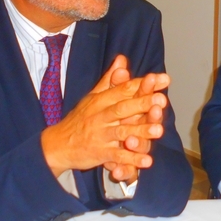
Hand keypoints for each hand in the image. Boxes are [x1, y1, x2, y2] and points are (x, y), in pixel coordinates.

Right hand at [40, 55, 168, 177]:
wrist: (57, 145)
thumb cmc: (79, 119)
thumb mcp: (93, 97)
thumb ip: (110, 79)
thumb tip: (122, 59)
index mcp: (101, 100)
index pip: (124, 89)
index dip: (143, 84)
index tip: (163, 79)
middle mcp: (100, 116)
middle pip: (123, 108)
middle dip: (142, 104)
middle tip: (162, 100)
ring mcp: (100, 135)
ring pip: (122, 132)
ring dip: (141, 132)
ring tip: (159, 131)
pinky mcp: (99, 153)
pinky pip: (117, 156)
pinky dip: (132, 160)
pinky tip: (148, 161)